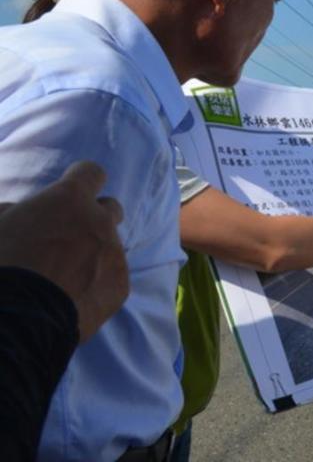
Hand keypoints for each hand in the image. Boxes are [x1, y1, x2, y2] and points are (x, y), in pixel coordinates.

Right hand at [0, 161, 128, 341]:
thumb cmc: (0, 266)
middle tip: (68, 237)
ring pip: (109, 247)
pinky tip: (71, 299)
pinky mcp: (120, 286)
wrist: (16, 320)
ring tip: (62, 277)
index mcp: (69, 199)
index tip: (70, 192)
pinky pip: (111, 279)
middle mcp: (99, 222)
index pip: (91, 172)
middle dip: (93, 218)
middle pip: (110, 209)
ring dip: (92, 255)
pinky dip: (95, 285)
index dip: (80, 180)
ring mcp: (114, 254)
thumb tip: (16, 212)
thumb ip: (13, 213)